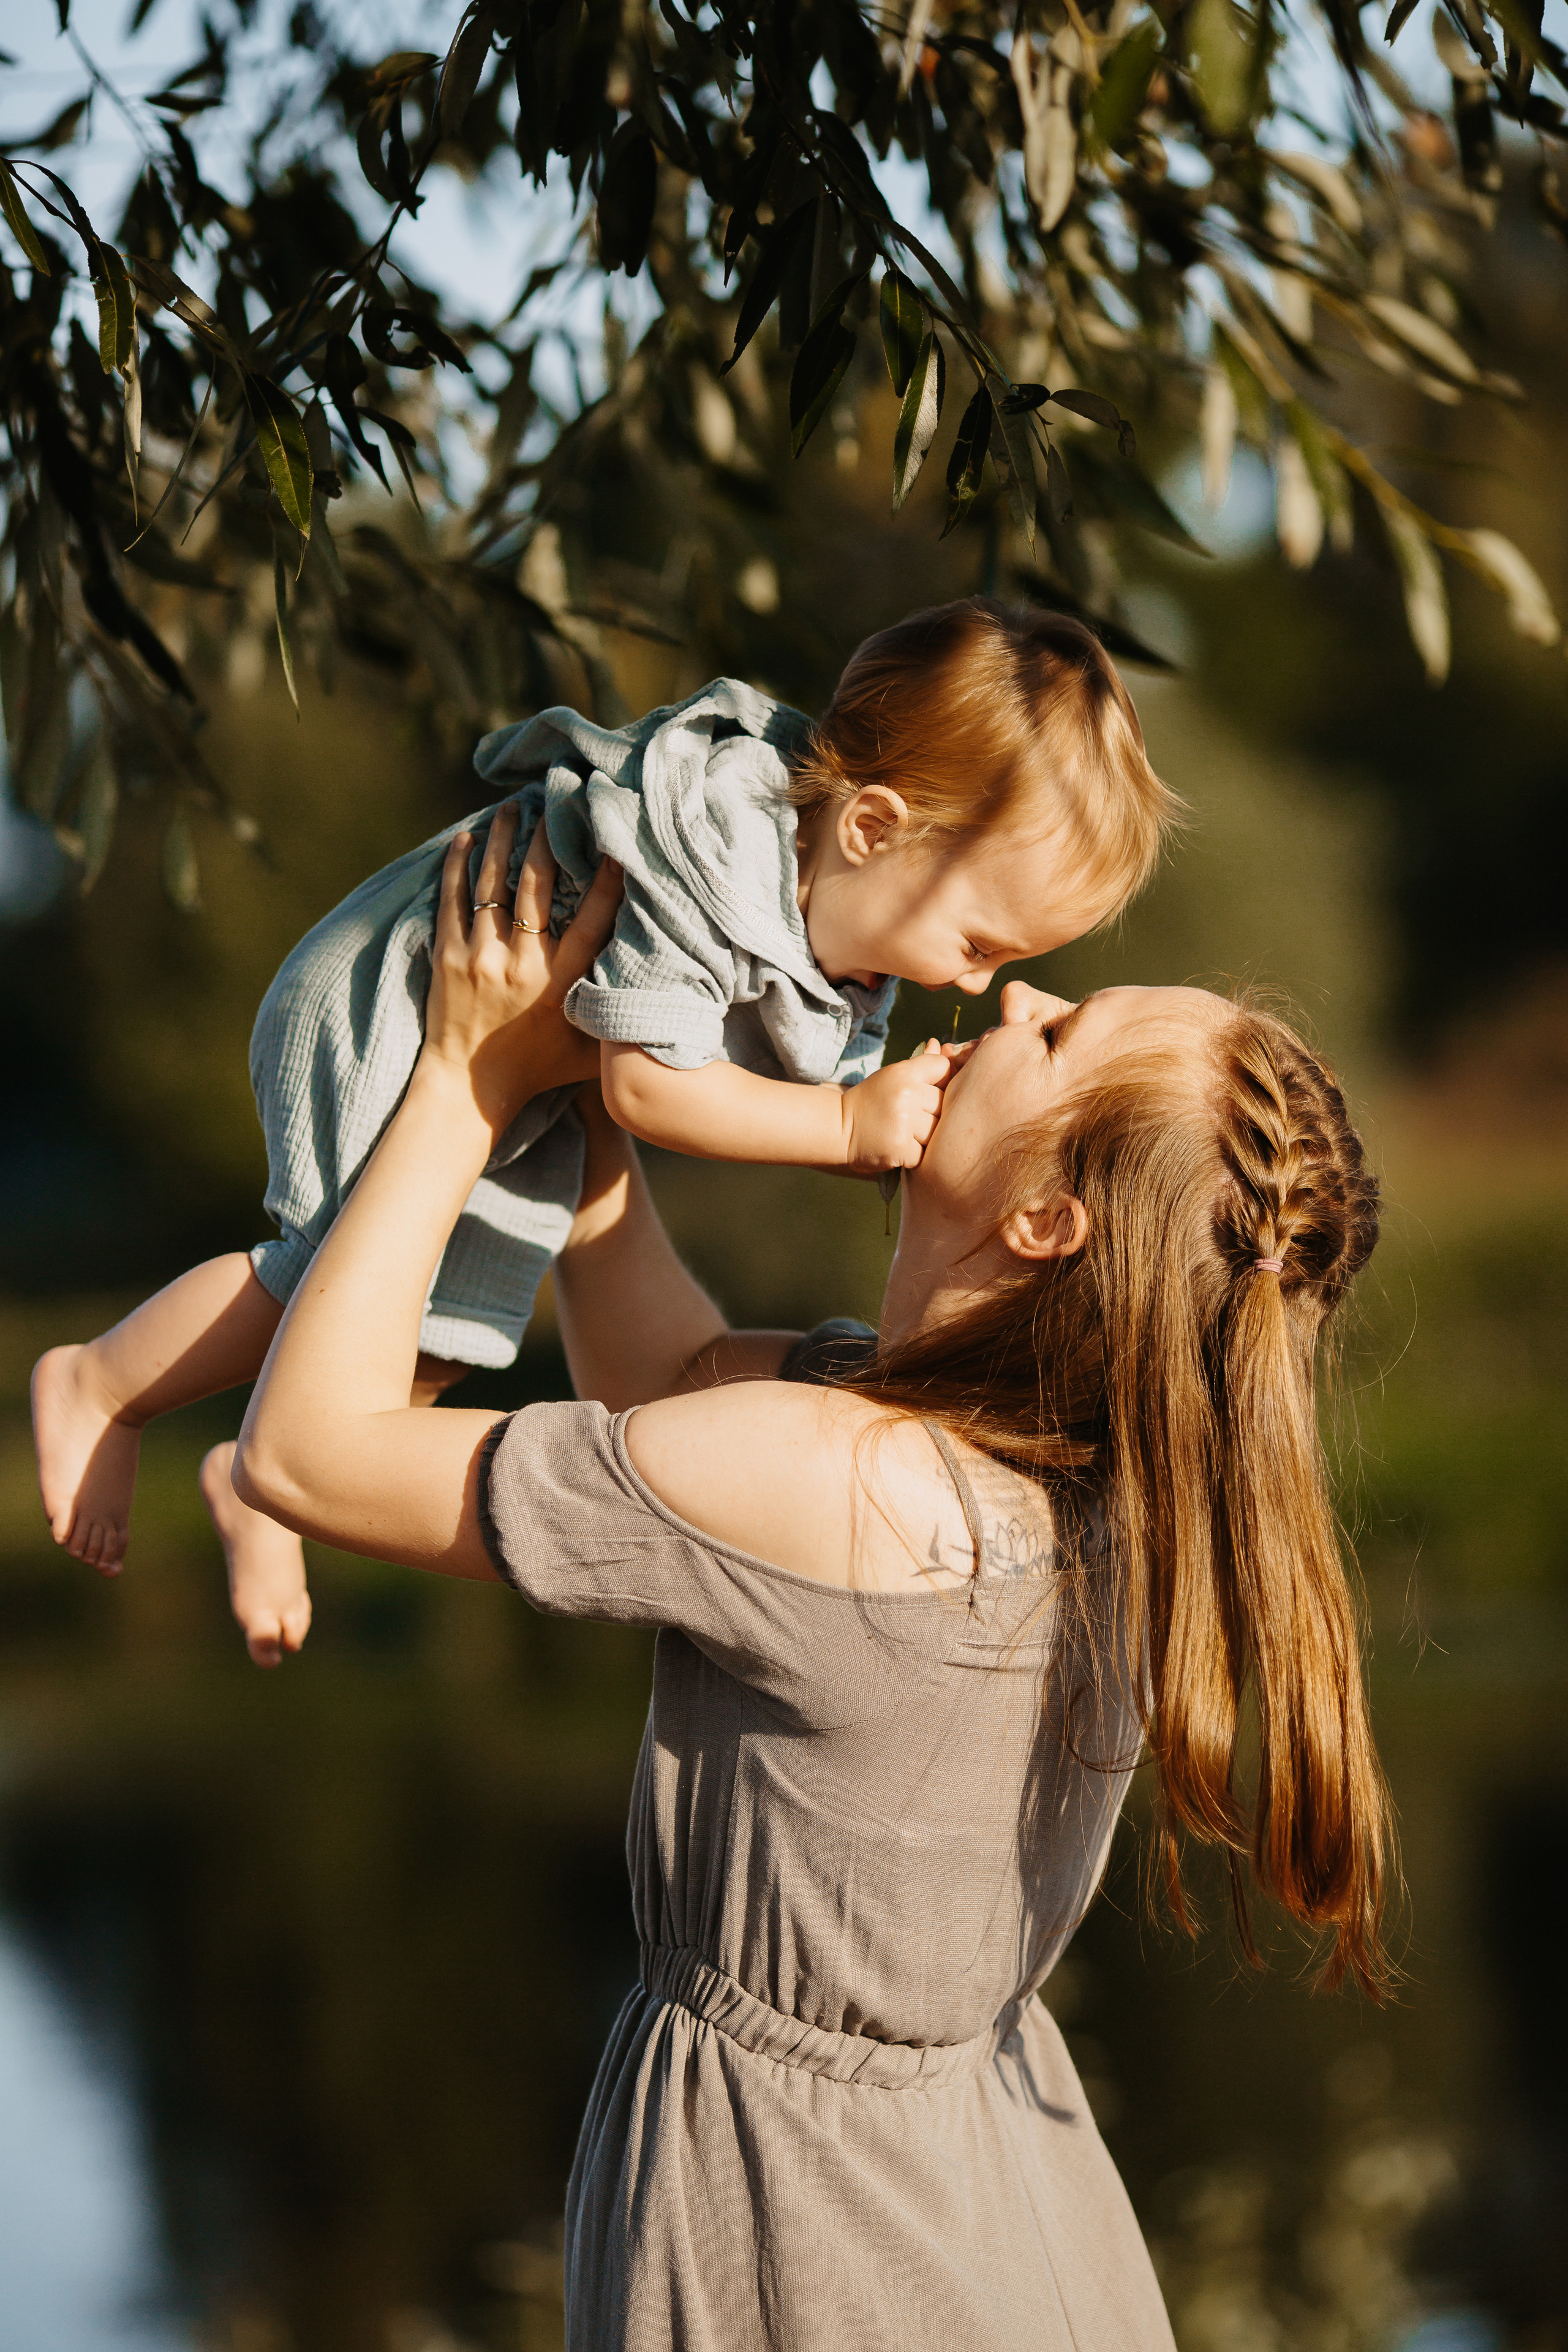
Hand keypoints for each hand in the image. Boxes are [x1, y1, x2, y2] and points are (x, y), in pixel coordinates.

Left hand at [421, 806, 620, 1141]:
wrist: (468, 1089)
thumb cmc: (537, 1069)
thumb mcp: (588, 1050)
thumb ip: (617, 1017)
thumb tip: (657, 989)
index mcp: (560, 984)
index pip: (591, 921)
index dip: (606, 882)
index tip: (616, 846)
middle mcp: (521, 964)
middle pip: (537, 887)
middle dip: (546, 840)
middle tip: (554, 804)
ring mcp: (480, 957)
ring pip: (492, 883)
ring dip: (501, 840)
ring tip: (511, 807)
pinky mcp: (448, 956)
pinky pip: (451, 899)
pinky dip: (457, 866)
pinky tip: (464, 838)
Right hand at [839, 1041, 949, 1172]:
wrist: (838, 1128)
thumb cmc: (870, 1101)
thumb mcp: (892, 1076)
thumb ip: (921, 1064)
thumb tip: (940, 1045)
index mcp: (904, 1072)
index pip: (943, 1067)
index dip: (941, 1080)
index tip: (926, 1090)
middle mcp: (906, 1095)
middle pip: (944, 1103)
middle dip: (931, 1113)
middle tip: (909, 1117)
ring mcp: (903, 1122)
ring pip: (936, 1131)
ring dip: (924, 1137)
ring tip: (904, 1133)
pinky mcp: (900, 1148)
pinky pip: (925, 1154)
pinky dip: (914, 1155)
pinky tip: (899, 1148)